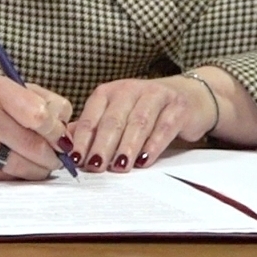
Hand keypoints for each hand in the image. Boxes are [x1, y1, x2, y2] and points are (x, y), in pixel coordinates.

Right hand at [0, 75, 73, 181]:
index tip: (59, 136)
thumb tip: (73, 138)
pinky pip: (5, 178)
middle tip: (55, 156)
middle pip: (36, 147)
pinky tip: (15, 165)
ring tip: (38, 162)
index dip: (57, 131)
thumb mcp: (11, 91)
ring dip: (39, 169)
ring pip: (23, 167)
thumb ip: (46, 106)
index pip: (41, 116)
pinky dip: (18, 176)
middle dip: (54, 156)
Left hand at [68, 76, 216, 172]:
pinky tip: (144, 160)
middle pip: (113, 120)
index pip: (91, 116)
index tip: (76, 160)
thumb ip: (94, 127)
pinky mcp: (178, 107)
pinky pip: (164, 127)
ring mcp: (155, 96)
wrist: (190, 95)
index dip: (83, 139)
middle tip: (96, 167)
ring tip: (119, 166)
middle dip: (102, 145)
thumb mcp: (117, 114)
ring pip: (137, 123)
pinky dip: (153, 145)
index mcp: (109, 92)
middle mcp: (129, 90)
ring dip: (126, 146)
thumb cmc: (146, 110)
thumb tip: (66, 144)